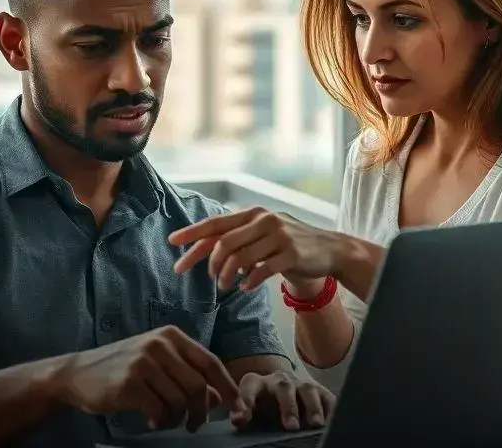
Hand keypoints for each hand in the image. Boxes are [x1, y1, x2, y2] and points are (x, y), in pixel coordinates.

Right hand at [54, 325, 248, 431]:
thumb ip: (188, 376)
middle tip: (195, 425)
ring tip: (164, 419)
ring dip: (177, 419)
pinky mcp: (129, 383)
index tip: (240, 410)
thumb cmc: (123, 369)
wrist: (79, 373)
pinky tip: (151, 419)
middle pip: (198, 385)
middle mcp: (160, 344)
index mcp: (171, 336)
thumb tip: (217, 397)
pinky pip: (159, 410)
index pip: (210, 363)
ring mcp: (144, 362)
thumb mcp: (159, 366)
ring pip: (180, 400)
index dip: (228, 389)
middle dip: (201, 412)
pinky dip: (160, 420)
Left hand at [169, 207, 340, 291]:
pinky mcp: (291, 254)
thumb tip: (205, 249)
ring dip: (227, 275)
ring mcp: (279, 236)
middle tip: (205, 277)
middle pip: (223, 241)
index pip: (216, 223)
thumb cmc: (288, 242)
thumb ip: (238, 238)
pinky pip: (261, 270)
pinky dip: (249, 281)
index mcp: (253, 213)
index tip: (173, 243)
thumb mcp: (262, 233)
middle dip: (206, 261)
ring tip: (225, 286)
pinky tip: (245, 287)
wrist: (328, 249)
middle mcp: (264, 220)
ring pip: (240, 258)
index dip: (192, 233)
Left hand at [231, 371, 335, 430]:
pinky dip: (330, 408)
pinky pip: (327, 397)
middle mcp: (280, 380)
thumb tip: (239, 420)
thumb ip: (242, 414)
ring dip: (312, 407)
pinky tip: (332, 421)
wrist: (280, 395)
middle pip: (283, 386)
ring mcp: (301, 384)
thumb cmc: (262, 407)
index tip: (241, 419)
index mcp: (257, 383)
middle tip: (291, 426)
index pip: (249, 386)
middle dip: (288, 406)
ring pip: (308, 389)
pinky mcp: (319, 391)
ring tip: (315, 424)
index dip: (245, 400)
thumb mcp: (249, 410)